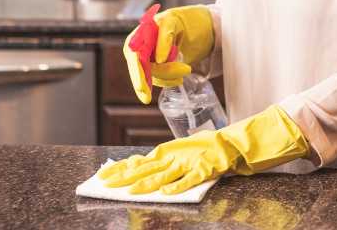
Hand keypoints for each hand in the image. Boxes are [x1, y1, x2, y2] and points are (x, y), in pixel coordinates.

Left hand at [99, 105, 309, 194]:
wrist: (233, 143)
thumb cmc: (206, 149)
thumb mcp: (179, 152)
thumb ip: (161, 162)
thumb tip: (136, 167)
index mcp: (167, 152)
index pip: (139, 162)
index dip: (120, 168)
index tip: (103, 175)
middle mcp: (175, 157)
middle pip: (146, 170)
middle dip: (125, 178)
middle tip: (106, 185)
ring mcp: (190, 162)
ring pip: (164, 175)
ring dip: (146, 185)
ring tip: (130, 192)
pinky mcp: (206, 168)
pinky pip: (191, 179)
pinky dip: (179, 187)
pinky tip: (167, 194)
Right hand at [123, 5, 214, 103]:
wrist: (202, 26)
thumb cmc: (185, 19)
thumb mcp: (175, 22)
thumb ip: (165, 37)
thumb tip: (158, 59)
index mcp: (142, 32)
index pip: (134, 54)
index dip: (137, 71)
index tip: (144, 85)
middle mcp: (141, 46)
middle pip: (140, 67)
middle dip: (147, 81)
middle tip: (151, 95)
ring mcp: (150, 57)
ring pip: (150, 75)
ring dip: (166, 78)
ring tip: (186, 70)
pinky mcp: (160, 67)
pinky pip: (158, 78)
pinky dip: (168, 81)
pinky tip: (179, 79)